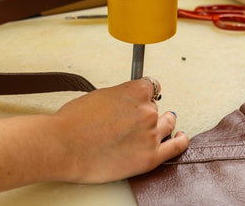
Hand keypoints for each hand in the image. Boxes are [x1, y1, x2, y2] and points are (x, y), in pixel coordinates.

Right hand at [52, 77, 188, 182]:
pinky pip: (175, 147)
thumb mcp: (98, 95)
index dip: (144, 95)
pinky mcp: (150, 157)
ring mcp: (150, 134)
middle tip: (131, 121)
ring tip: (157, 126)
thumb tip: (125, 103)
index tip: (142, 99)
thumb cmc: (73, 122)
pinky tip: (180, 137)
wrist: (64, 146)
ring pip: (166, 124)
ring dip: (162, 124)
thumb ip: (119, 97)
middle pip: (156, 107)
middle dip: (146, 113)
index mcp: (134, 91)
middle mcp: (146, 110)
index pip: (150, 87)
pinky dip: (180, 141)